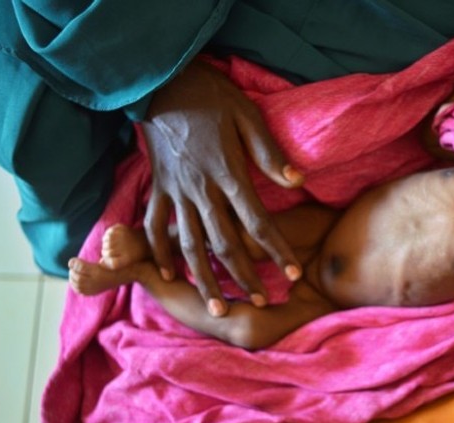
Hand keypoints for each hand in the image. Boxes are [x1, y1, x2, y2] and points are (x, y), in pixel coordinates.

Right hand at [140, 60, 303, 316]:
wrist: (162, 83)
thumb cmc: (212, 97)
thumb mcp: (248, 117)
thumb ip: (270, 154)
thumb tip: (297, 182)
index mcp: (229, 174)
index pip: (258, 222)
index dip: (277, 250)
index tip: (293, 273)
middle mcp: (202, 190)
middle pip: (225, 243)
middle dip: (244, 276)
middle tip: (260, 302)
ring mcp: (176, 192)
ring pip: (190, 245)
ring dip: (204, 278)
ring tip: (217, 308)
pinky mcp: (158, 188)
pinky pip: (155, 227)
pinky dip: (161, 253)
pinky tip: (172, 275)